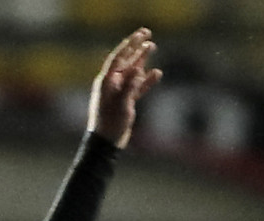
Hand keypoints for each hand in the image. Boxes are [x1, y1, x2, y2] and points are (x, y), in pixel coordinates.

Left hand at [88, 28, 161, 148]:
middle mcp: (111, 85)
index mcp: (106, 82)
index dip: (129, 45)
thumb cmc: (110, 123)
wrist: (107, 143)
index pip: (118, 58)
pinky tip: (157, 73)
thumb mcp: (121, 104)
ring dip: (142, 60)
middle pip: (125, 61)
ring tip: (152, 47)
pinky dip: (147, 80)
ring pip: (132, 72)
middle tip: (147, 33)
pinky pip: (137, 87)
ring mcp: (119, 93)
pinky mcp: (125, 102)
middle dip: (136, 47)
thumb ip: (129, 86)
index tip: (139, 35)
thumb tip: (138, 69)